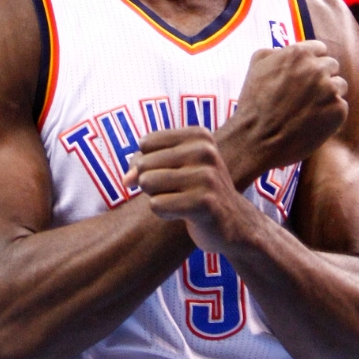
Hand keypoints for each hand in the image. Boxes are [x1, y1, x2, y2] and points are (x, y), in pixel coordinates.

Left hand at [123, 127, 246, 253]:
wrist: (233, 223)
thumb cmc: (195, 190)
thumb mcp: (172, 166)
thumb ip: (141, 164)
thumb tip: (126, 180)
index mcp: (199, 136)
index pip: (146, 143)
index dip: (149, 162)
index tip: (172, 172)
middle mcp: (205, 151)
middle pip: (144, 164)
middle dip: (151, 182)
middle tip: (178, 191)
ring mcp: (207, 177)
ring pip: (148, 182)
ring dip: (157, 197)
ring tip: (181, 200)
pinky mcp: (204, 203)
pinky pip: (156, 205)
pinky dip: (164, 213)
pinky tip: (185, 214)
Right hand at [222, 40, 347, 176]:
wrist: (257, 138)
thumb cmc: (254, 103)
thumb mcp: (256, 66)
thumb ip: (274, 51)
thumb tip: (285, 50)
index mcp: (298, 54)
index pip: (319, 49)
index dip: (312, 61)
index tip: (306, 74)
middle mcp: (317, 68)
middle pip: (332, 65)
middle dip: (321, 77)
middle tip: (306, 94)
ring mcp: (330, 89)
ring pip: (340, 85)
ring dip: (328, 95)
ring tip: (309, 108)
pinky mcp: (338, 110)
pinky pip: (341, 106)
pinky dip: (330, 114)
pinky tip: (312, 121)